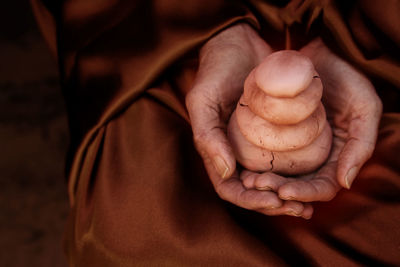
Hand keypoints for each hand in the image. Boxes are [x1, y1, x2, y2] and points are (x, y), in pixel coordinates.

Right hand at [186, 23, 312, 217]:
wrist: (237, 43)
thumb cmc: (215, 70)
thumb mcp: (202, 101)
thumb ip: (207, 136)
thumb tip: (225, 172)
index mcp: (217, 151)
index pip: (230, 188)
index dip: (250, 201)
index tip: (274, 201)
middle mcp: (237, 152)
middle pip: (254, 190)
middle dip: (274, 205)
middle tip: (300, 209)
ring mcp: (257, 144)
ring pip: (272, 180)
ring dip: (289, 196)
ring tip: (310, 205)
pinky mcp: (275, 132)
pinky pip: (287, 159)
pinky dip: (299, 174)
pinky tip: (317, 177)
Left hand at [241, 38, 382, 202]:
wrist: (322, 50)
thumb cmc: (349, 77)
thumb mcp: (364, 108)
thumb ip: (361, 146)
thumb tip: (345, 184)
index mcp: (337, 156)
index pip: (322, 187)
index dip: (305, 194)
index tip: (284, 193)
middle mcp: (314, 155)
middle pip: (297, 184)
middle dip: (278, 190)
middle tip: (258, 185)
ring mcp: (294, 145)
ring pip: (278, 173)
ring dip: (264, 181)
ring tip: (248, 180)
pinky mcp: (275, 132)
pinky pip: (263, 153)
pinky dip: (254, 163)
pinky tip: (241, 165)